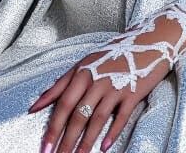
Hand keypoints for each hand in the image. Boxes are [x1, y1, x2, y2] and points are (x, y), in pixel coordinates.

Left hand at [27, 42, 170, 152]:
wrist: (148, 43)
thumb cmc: (111, 55)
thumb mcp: (84, 63)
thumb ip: (61, 84)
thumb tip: (37, 103)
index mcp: (81, 72)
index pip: (62, 103)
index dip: (52, 126)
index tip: (44, 146)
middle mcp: (96, 80)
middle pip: (77, 115)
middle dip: (66, 140)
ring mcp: (114, 87)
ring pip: (96, 119)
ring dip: (86, 142)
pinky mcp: (132, 94)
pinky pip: (121, 117)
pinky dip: (112, 133)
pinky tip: (105, 147)